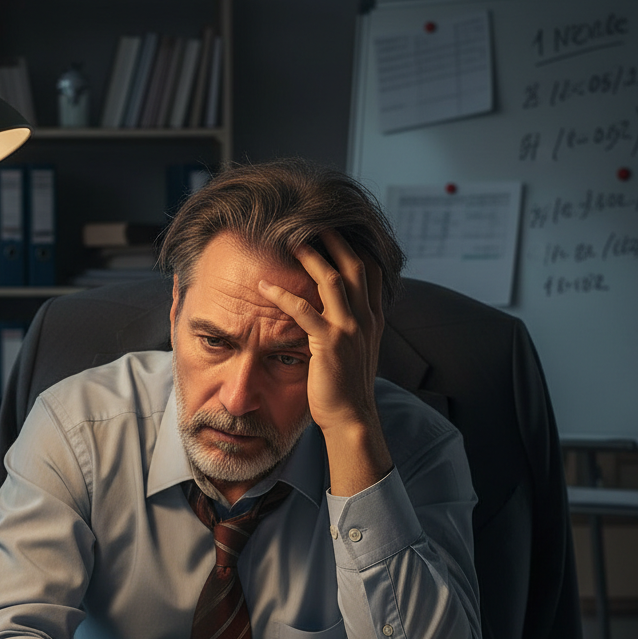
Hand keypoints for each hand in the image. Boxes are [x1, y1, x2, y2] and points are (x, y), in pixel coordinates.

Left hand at [258, 231, 392, 495]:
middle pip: (354, 265)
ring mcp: (349, 331)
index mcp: (372, 318)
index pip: (371, 270)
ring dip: (310, 257)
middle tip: (313, 220)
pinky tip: (265, 287)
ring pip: (332, 281)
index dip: (355, 245)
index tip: (337, 228)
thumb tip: (339, 308)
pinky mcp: (328, 345)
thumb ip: (352, 325)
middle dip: (335, 240)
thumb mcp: (357, 349)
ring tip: (290, 240)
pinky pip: (304, 312)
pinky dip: (283, 296)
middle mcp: (365, 319)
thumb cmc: (346, 386)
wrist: (351, 418)